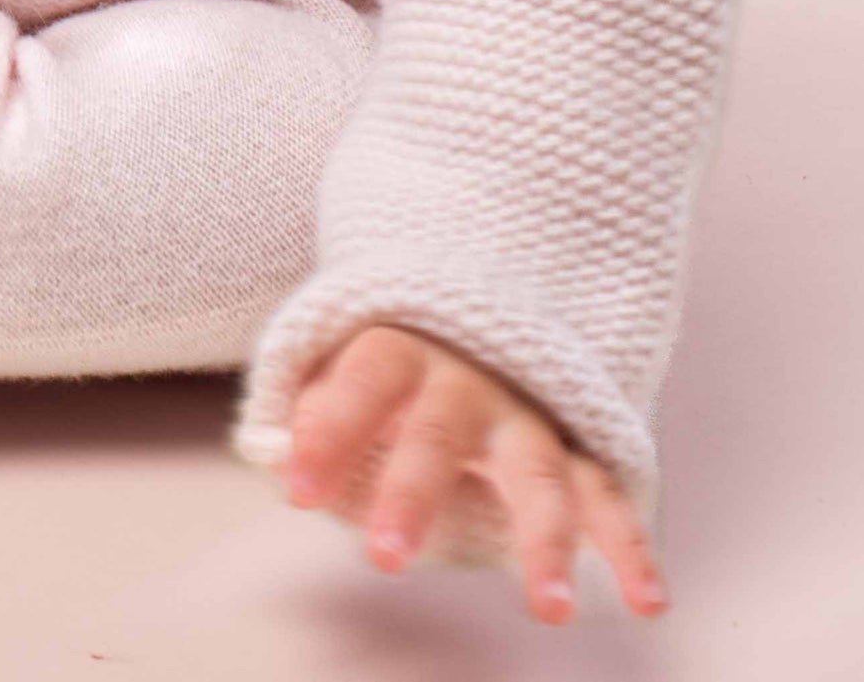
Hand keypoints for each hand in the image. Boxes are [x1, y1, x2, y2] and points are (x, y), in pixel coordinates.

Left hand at [282, 322, 668, 623]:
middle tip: (384, 559)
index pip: (361, 379)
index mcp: (403, 348)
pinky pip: (609, 497)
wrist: (476, 309)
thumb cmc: (392, 364)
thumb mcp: (340, 366)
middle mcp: (471, 379)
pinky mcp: (578, 449)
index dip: (328, 427)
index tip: (292, 486)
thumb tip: (269, 452)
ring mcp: (530, 415)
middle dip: (412, 492)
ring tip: (548, 609)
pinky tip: (649, 602)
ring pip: (539, 472)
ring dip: (545, 539)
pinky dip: (633, 549)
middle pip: (439, 430)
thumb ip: (307, 410)